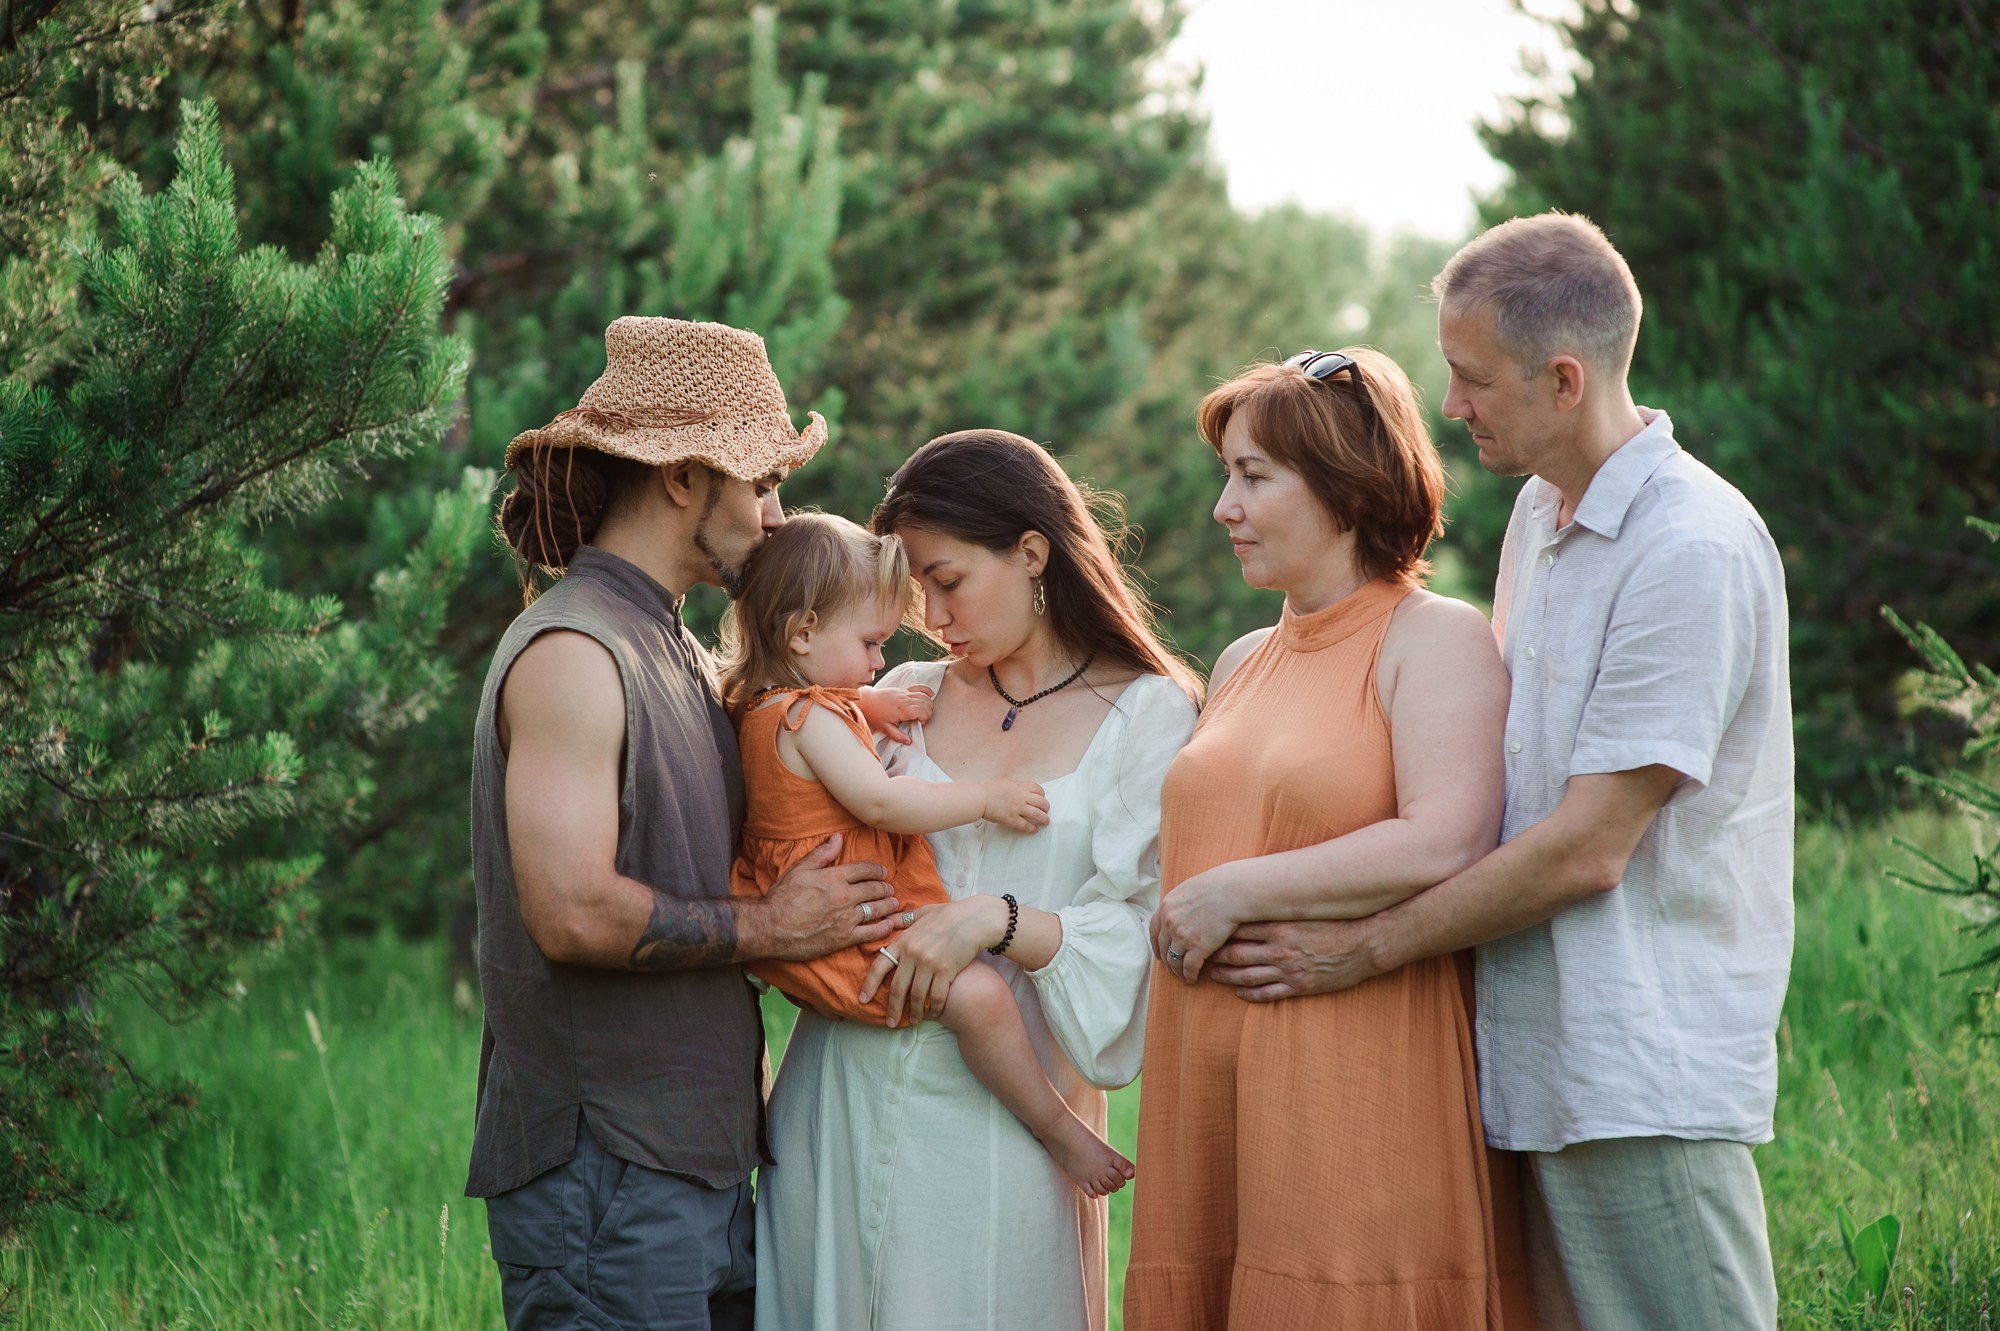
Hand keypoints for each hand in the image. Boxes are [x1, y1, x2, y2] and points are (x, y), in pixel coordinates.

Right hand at [742, 834, 902, 961]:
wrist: (771, 927)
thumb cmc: (782, 897)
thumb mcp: (800, 869)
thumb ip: (822, 853)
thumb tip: (837, 837)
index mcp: (835, 877)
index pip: (865, 870)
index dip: (877, 870)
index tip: (883, 872)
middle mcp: (844, 896)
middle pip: (874, 889)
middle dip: (885, 888)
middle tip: (890, 889)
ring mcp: (846, 918)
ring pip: (876, 910)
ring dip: (888, 906)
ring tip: (893, 904)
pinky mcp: (844, 938)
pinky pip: (871, 933)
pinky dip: (883, 928)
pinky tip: (889, 925)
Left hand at [857, 683, 934, 744]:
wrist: (867, 701)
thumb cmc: (875, 714)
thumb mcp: (885, 728)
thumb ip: (897, 736)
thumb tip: (909, 741)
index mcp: (901, 709)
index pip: (921, 711)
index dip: (924, 718)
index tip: (919, 723)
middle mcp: (905, 699)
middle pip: (925, 703)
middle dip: (928, 713)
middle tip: (922, 720)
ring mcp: (905, 693)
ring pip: (924, 696)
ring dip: (929, 704)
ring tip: (925, 712)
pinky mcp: (904, 689)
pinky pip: (918, 687)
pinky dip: (926, 690)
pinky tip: (931, 695)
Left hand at [857, 895, 1006, 1027]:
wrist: (975, 919)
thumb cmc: (950, 914)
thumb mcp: (922, 913)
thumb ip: (904, 919)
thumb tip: (889, 921)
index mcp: (904, 940)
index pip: (880, 966)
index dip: (869, 985)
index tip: (863, 1000)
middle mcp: (913, 953)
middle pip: (897, 988)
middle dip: (892, 1008)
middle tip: (890, 1022)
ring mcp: (929, 963)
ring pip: (916, 995)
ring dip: (914, 1012)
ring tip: (913, 1021)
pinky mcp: (946, 971)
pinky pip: (937, 996)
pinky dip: (935, 1008)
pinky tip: (934, 1013)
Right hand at [981, 779, 1049, 832]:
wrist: (980, 798)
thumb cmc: (989, 789)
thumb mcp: (1006, 783)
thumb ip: (1017, 786)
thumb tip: (1023, 790)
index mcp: (1020, 787)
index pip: (1038, 789)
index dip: (1042, 794)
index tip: (1041, 798)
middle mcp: (1021, 797)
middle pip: (1041, 802)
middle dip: (1046, 807)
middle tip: (1046, 810)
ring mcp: (1017, 809)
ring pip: (1037, 814)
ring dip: (1044, 818)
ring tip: (1046, 821)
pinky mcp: (1011, 819)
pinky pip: (1026, 825)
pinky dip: (1032, 828)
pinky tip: (1034, 829)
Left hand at [1149, 863, 1245, 983]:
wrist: (1233, 892)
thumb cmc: (1218, 887)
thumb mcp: (1190, 889)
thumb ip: (1181, 902)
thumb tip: (1181, 910)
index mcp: (1166, 906)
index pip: (1154, 930)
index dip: (1156, 944)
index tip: (1159, 952)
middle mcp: (1170, 922)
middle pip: (1163, 947)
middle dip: (1166, 959)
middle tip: (1171, 967)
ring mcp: (1182, 936)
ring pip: (1174, 960)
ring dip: (1177, 970)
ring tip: (1181, 976)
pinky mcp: (1197, 947)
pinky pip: (1189, 967)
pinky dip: (1189, 975)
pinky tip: (1192, 979)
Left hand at [1205, 919, 1385, 1001]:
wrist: (1364, 944)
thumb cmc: (1335, 924)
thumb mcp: (1304, 912)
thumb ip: (1279, 911)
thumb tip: (1256, 904)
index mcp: (1280, 927)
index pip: (1239, 930)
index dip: (1219, 933)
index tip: (1206, 932)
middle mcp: (1279, 949)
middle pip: (1236, 954)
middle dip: (1215, 956)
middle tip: (1201, 955)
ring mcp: (1288, 970)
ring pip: (1246, 976)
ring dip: (1226, 976)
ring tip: (1213, 974)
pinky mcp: (1298, 987)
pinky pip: (1267, 994)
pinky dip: (1249, 994)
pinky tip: (1239, 992)